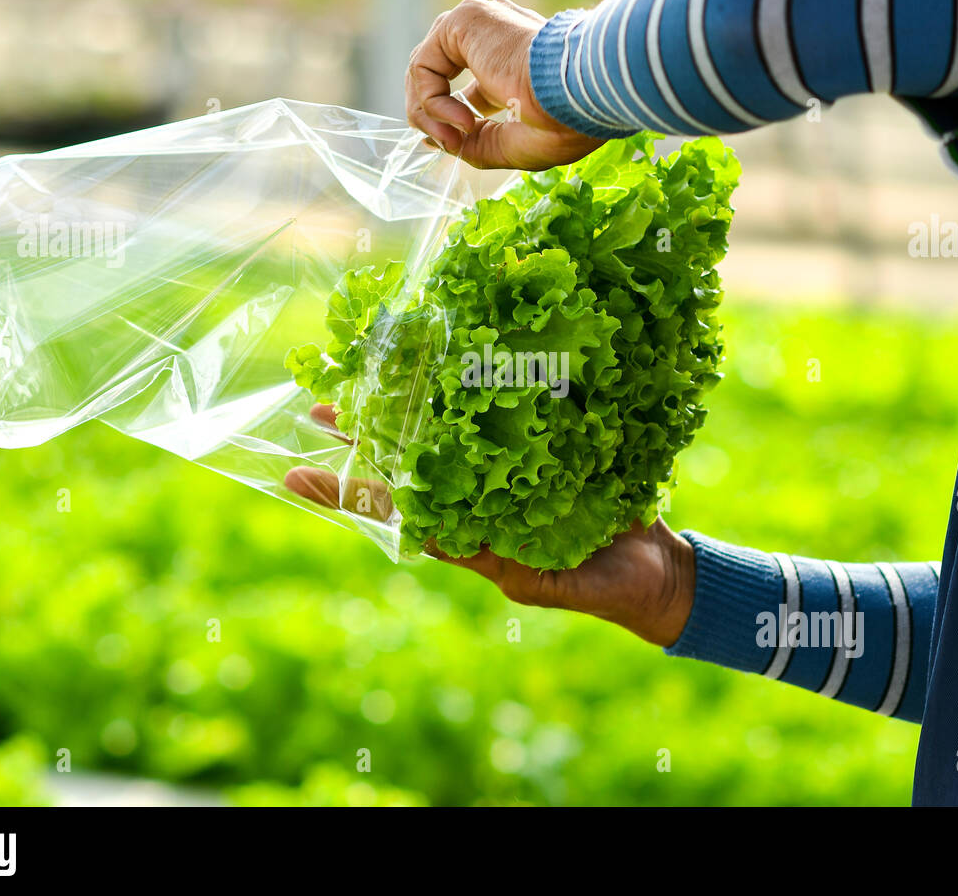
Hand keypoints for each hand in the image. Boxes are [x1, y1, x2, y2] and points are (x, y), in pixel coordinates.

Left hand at [285, 405, 695, 646]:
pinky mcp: (546, 452)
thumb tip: (456, 545)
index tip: (294, 477)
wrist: (663, 573)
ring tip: (363, 382)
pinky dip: (474, 398)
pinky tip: (451, 369)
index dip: (347, 496)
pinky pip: (502, 424)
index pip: (397, 514)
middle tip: (318, 411)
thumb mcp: (552, 582)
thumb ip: (509, 564)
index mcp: (474, 539)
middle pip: (410, 467)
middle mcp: (482, 504)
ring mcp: (511, 478)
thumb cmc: (608, 589)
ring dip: (405, 413)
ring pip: (446, 439)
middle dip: (364, 440)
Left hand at [405, 0, 604, 170]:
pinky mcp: (465, 20)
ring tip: (455, 137)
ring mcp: (480, 25)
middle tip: (448, 144)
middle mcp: (494, 39)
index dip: (449, 119)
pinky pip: (424, 65)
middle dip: (431, 117)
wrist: (578, 96)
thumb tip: (436, 142)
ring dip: (429, 113)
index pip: (468, 89)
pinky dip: (431, 101)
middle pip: (439, 75)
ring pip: (425, 70)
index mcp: (514, 63)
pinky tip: (462, 120)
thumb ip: (474, 144)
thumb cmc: (561, 122)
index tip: (451, 145)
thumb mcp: (511, 145)